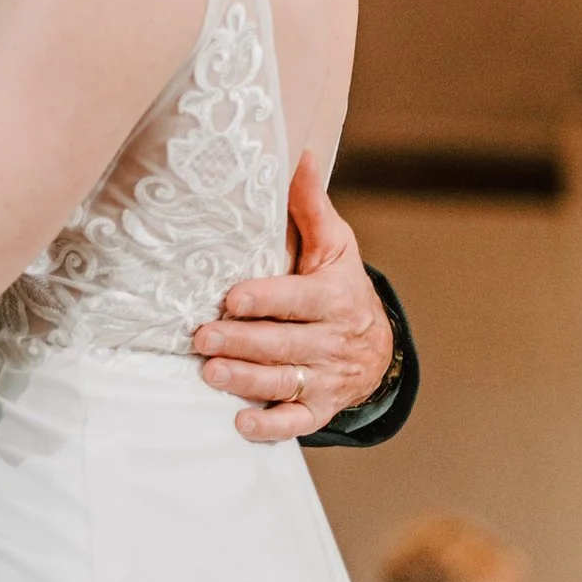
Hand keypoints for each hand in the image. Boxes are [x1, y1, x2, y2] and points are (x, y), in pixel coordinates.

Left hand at [193, 153, 392, 441]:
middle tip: (202, 336)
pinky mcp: (320, 407)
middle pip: (284, 344)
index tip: (232, 298)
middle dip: (242, 342)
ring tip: (209, 373)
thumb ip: (311, 206)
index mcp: (335, 298)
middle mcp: (332, 341)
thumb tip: (300, 155)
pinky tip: (241, 422)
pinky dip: (271, 426)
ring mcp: (327, 378)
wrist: (379, 348)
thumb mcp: (335, 245)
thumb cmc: (341, 286)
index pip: (299, 300)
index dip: (267, 300)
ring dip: (246, 380)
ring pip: (284, 382)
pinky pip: (297, 421)